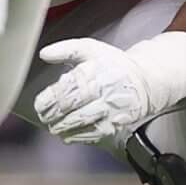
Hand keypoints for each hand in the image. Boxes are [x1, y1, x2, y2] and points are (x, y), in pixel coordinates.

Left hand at [34, 31, 185, 148]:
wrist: (145, 82)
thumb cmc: (114, 65)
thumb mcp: (91, 49)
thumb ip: (66, 49)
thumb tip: (44, 53)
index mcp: (96, 71)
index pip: (67, 88)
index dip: (49, 99)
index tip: (40, 104)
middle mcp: (104, 91)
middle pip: (70, 107)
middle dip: (52, 114)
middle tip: (44, 116)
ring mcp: (110, 110)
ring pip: (78, 123)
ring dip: (61, 127)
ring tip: (54, 125)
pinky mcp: (115, 125)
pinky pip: (89, 135)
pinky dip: (74, 135)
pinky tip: (68, 132)